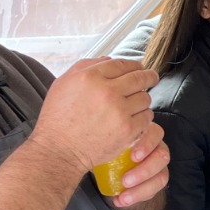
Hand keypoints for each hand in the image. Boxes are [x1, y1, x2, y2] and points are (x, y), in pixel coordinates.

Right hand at [31, 58, 158, 175]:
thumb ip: (85, 67)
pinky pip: (147, 117)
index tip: (139, 68)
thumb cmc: (58, 118)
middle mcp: (107, 91)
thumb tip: (108, 59)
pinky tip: (134, 118)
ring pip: (145, 97)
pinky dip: (143, 117)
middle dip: (149, 77)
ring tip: (134, 104)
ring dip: (142, 99)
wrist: (58, 150)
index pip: (122, 64)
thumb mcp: (63, 83)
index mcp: (90, 77)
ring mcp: (119, 111)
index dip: (134, 65)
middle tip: (151, 78)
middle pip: (140, 78)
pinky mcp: (128, 129)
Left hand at [108, 120, 168, 208]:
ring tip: (123, 197)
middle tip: (125, 181)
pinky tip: (120, 200)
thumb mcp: (104, 139)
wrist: (101, 160)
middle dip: (145, 170)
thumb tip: (94, 132)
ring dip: (142, 188)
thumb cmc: (104, 146)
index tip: (132, 157)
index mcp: (146, 133)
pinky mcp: (155, 179)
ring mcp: (157, 165)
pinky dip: (138, 196)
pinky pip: (154, 190)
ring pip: (162, 176)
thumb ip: (103, 135)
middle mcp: (156, 147)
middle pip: (162, 157)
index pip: (155, 134)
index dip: (147, 145)